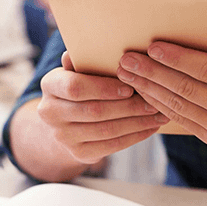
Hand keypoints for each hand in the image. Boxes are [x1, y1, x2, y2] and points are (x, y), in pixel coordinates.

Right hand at [36, 51, 167, 164]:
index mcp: (49, 85)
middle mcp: (50, 112)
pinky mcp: (78, 153)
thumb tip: (75, 52)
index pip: (74, 87)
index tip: (129, 88)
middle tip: (153, 102)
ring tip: (157, 114)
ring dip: (136, 122)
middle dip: (128, 107)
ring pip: (105, 130)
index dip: (103, 88)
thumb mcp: (77, 70)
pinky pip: (111, 146)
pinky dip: (134, 137)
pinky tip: (150, 128)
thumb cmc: (80, 86)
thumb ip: (81, 61)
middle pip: (94, 111)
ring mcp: (62, 136)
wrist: (66, 121)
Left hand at [116, 30, 206, 168]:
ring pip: (178, 106)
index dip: (179, 58)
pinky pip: (180, 119)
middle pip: (187, 88)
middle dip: (153, 72)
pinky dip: (158, 104)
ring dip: (148, 88)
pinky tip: (142, 90)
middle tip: (127, 59)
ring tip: (126, 73)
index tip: (153, 46)